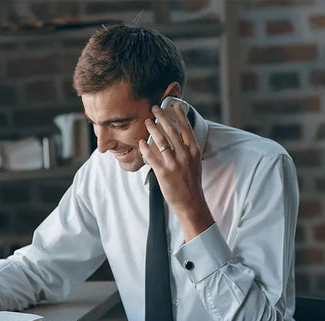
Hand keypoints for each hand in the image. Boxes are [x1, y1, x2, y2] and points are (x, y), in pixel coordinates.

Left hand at [139, 101, 213, 241]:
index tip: (173, 105)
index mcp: (193, 151)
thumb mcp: (194, 162)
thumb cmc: (190, 181)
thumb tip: (178, 134)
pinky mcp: (163, 173)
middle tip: (154, 109)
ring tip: (147, 122)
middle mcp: (184, 156)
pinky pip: (151, 157)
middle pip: (171, 131)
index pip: (186, 128)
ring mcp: (174, 164)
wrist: (190, 201)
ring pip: (161, 141)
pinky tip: (140, 142)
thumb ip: (187, 149)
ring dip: (152, 129)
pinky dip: (145, 148)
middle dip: (162, 117)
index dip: (179, 115)